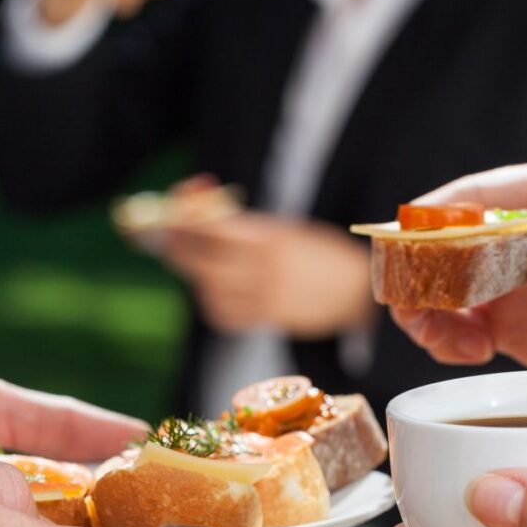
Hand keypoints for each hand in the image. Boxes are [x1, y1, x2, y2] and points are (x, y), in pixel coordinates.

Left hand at [163, 211, 372, 337]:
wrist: (358, 288)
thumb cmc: (316, 252)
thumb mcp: (283, 229)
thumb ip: (241, 225)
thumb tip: (195, 208)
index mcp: (269, 236)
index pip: (212, 227)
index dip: (184, 219)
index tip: (169, 212)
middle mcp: (264, 267)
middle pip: (200, 261)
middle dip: (178, 249)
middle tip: (169, 239)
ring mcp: (265, 295)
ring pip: (208, 289)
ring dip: (198, 277)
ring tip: (207, 265)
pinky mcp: (266, 318)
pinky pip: (223, 314)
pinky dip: (214, 302)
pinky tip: (222, 291)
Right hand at [389, 148, 526, 485]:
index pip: (477, 196)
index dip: (431, 224)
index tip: (407, 257)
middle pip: (443, 239)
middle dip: (419, 274)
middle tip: (419, 313)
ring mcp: (517, 275)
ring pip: (440, 283)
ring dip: (427, 311)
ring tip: (452, 343)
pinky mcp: (514, 321)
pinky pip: (456, 324)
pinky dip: (445, 338)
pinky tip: (469, 355)